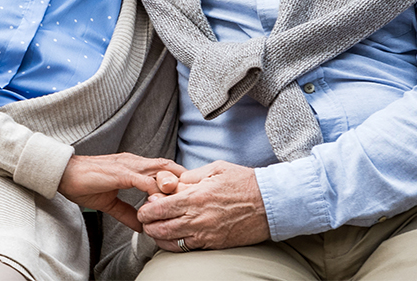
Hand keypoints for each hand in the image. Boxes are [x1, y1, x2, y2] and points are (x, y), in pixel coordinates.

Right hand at [58, 153, 186, 232]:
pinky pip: (143, 180)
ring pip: (160, 170)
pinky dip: (155, 189)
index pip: (163, 168)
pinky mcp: (120, 173)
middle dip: (182, 179)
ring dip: (172, 183)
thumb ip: (127, 213)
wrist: (62, 174)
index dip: (177, 179)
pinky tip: (159, 200)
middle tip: (193, 194)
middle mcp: (134, 162)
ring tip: (182, 198)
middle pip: (167, 165)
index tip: (187, 193)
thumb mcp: (110, 202)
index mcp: (133, 167)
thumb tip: (142, 226)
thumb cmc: (83, 184)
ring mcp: (127, 166)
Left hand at [137, 160, 269, 251]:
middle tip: (144, 221)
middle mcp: (198, 218)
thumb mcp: (215, 169)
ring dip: (158, 237)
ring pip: (171, 241)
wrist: (271, 203)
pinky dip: (175, 245)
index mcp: (195, 197)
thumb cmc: (245, 183)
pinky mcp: (215, 244)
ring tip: (154, 230)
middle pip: (161, 228)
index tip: (144, 208)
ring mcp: (206, 234)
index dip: (146, 210)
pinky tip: (172, 239)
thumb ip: (190, 176)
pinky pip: (188, 248)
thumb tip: (173, 182)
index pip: (160, 208)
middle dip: (147, 225)